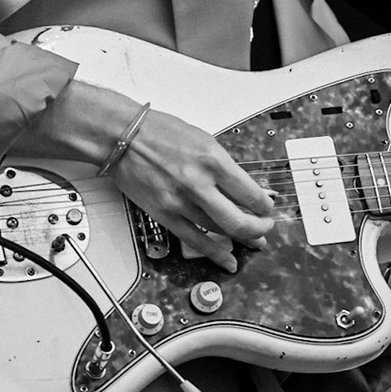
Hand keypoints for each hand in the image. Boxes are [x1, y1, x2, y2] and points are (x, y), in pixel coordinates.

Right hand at [109, 108, 276, 271]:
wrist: (123, 137)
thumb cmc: (160, 132)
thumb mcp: (204, 141)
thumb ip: (224, 167)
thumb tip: (244, 188)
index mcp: (213, 160)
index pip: (251, 193)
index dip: (265, 205)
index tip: (267, 207)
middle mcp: (199, 183)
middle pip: (239, 220)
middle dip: (259, 228)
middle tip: (265, 228)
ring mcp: (181, 202)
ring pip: (220, 232)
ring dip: (241, 239)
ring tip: (252, 240)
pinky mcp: (165, 215)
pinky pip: (195, 240)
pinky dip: (215, 253)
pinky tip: (227, 259)